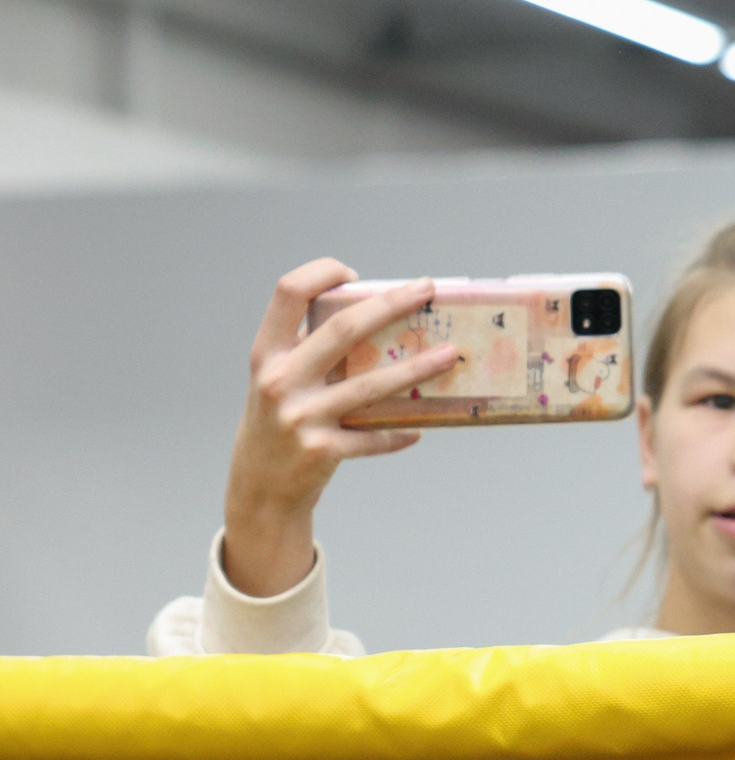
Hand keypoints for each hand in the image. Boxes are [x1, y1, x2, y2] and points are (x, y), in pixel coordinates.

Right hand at [223, 262, 455, 597]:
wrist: (259, 486)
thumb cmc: (280, 420)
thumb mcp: (280, 379)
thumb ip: (311, 350)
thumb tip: (376, 317)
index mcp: (268, 353)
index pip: (288, 292)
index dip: (321, 273)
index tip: (355, 273)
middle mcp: (280, 380)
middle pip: (343, 329)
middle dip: (390, 303)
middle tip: (425, 289)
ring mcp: (301, 416)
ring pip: (371, 384)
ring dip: (417, 368)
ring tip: (451, 356)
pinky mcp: (323, 450)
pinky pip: (375, 436)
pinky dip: (400, 433)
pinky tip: (420, 429)